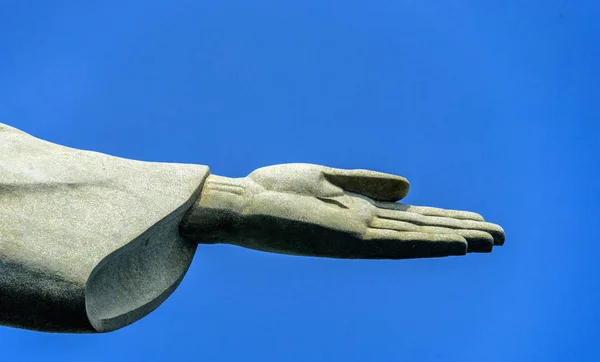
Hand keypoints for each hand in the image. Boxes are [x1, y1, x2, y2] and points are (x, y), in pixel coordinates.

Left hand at [179, 164, 504, 258]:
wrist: (241, 205)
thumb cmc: (276, 191)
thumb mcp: (327, 179)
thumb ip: (367, 183)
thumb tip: (410, 187)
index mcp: (360, 212)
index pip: (411, 217)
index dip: (445, 218)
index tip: (478, 219)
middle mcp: (364, 228)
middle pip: (421, 229)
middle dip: (460, 232)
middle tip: (501, 236)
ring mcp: (358, 235)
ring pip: (416, 238)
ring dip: (455, 240)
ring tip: (492, 240)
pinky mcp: (347, 239)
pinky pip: (396, 243)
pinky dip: (428, 243)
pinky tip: (457, 244)